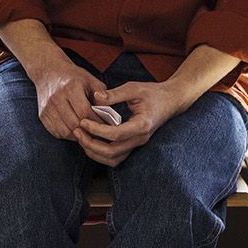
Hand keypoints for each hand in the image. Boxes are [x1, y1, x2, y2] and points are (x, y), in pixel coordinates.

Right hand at [30, 56, 103, 140]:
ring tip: (87, 133)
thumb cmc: (73, 77)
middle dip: (89, 131)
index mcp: (70, 87)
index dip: (97, 122)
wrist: (48, 71)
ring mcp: (47, 108)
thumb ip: (102, 96)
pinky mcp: (42, 115)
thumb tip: (110, 116)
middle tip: (99, 133)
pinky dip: (67, 135)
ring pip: (65, 131)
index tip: (106, 126)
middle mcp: (56, 98)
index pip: (85, 112)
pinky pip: (56, 132)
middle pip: (75, 123)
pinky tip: (75, 131)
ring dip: (78, 135)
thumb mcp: (91, 80)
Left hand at [73, 80, 188, 166]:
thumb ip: (115, 94)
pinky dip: (100, 154)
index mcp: (142, 125)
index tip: (83, 121)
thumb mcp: (134, 88)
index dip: (97, 130)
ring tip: (81, 138)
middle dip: (91, 144)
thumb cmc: (153, 93)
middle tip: (77, 131)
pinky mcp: (133, 145)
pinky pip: (115, 158)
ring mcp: (137, 144)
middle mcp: (140, 139)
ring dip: (94, 152)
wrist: (170, 101)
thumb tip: (95, 98)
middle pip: (112, 152)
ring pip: (113, 159)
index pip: (116, 134)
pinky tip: (90, 142)